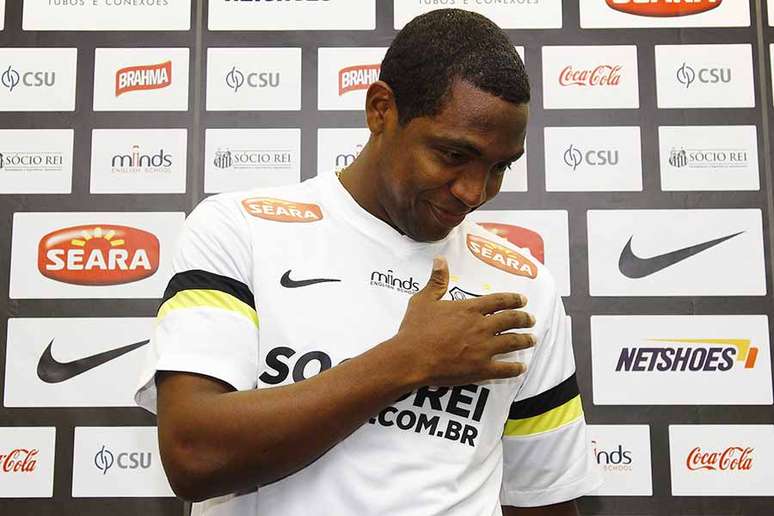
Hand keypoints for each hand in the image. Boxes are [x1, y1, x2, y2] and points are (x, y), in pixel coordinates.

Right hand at [392, 256, 534, 386]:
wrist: (411, 358)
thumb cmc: (415, 329)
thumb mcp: (423, 300)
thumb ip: (436, 281)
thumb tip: (440, 259)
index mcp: (469, 309)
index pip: (498, 301)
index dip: (513, 299)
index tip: (523, 300)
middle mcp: (481, 327)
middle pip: (510, 320)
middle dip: (524, 319)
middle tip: (531, 319)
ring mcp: (483, 349)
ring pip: (512, 342)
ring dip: (525, 340)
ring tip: (531, 339)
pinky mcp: (481, 369)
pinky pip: (504, 369)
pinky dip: (515, 368)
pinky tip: (521, 368)